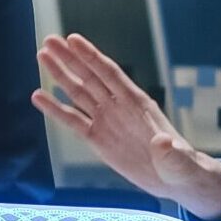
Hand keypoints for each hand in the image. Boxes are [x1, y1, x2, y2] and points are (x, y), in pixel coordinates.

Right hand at [33, 33, 220, 219]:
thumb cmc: (182, 167)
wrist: (176, 180)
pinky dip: (55, 110)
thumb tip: (162, 143)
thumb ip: (170, 153)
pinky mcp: (98, 139)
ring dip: (60, 75)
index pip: (111, 74)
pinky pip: (73, 122)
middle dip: (69, 59)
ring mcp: (107, 121)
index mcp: (138, 104)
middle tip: (48, 41)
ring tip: (42, 56)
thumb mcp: (179, 161)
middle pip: (90, 77)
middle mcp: (119, 107)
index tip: (73, 39)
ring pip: (78, 93)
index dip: (91, 57)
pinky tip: (38, 96)